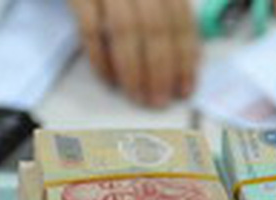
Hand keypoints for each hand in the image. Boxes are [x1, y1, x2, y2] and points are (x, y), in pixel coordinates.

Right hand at [68, 0, 199, 106]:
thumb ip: (171, 23)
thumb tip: (186, 67)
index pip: (181, 24)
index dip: (185, 61)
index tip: (184, 91)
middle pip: (156, 30)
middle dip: (160, 72)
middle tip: (158, 101)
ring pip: (125, 30)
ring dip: (133, 70)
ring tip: (137, 96)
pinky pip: (89, 27)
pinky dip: (100, 57)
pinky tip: (108, 79)